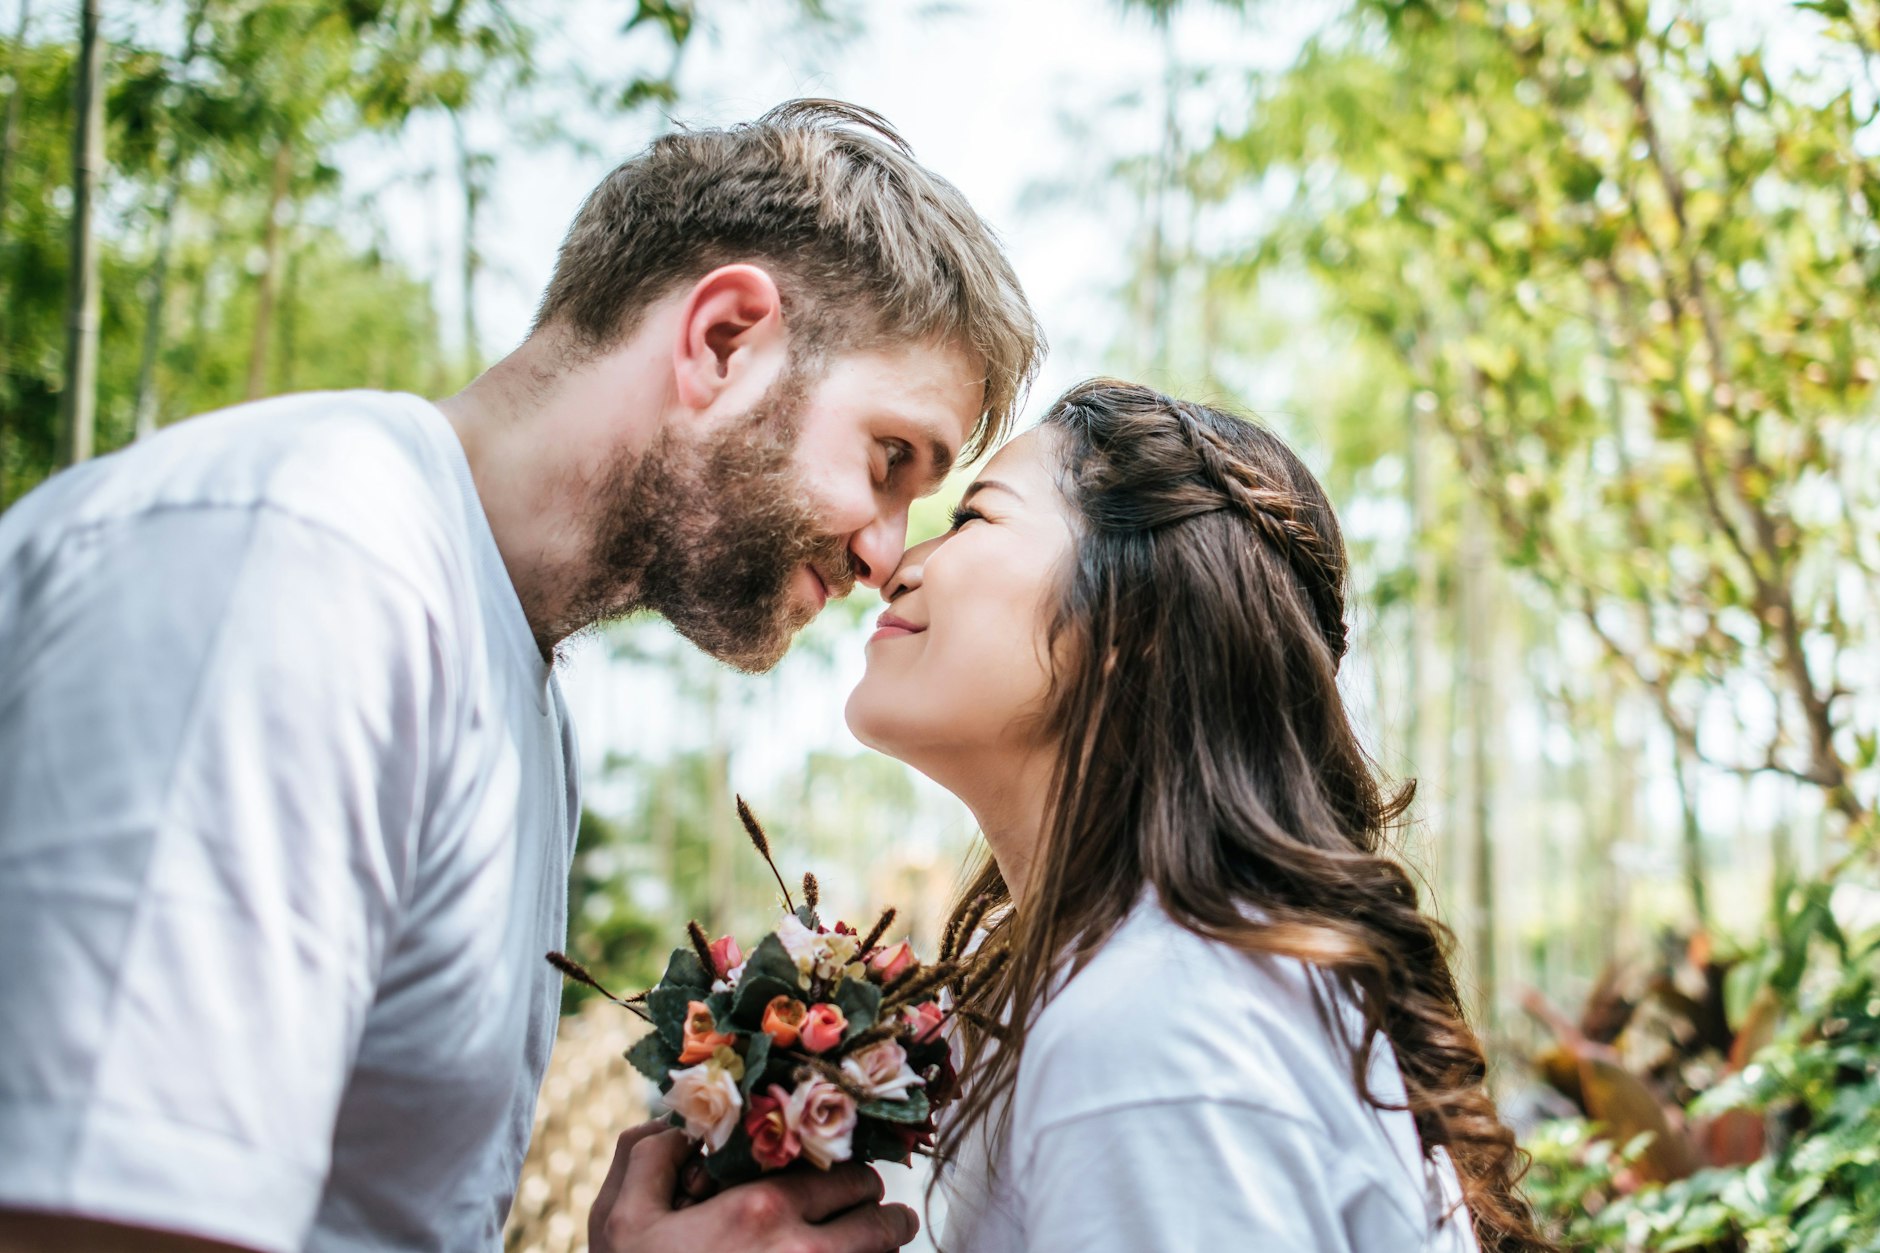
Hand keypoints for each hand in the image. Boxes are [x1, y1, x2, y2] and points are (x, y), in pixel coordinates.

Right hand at [589, 1123, 918, 1252]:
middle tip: (862, 1214)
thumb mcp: (622, 1220)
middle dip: (876, 1212)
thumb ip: (650, 1158)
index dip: (849, 1176)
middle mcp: (803, 1251)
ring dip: (880, 1248)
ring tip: (863, 1247)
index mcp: (762, 1211)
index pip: (849, 1174)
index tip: (839, 1183)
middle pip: (884, 1219)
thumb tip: (680, 1128)